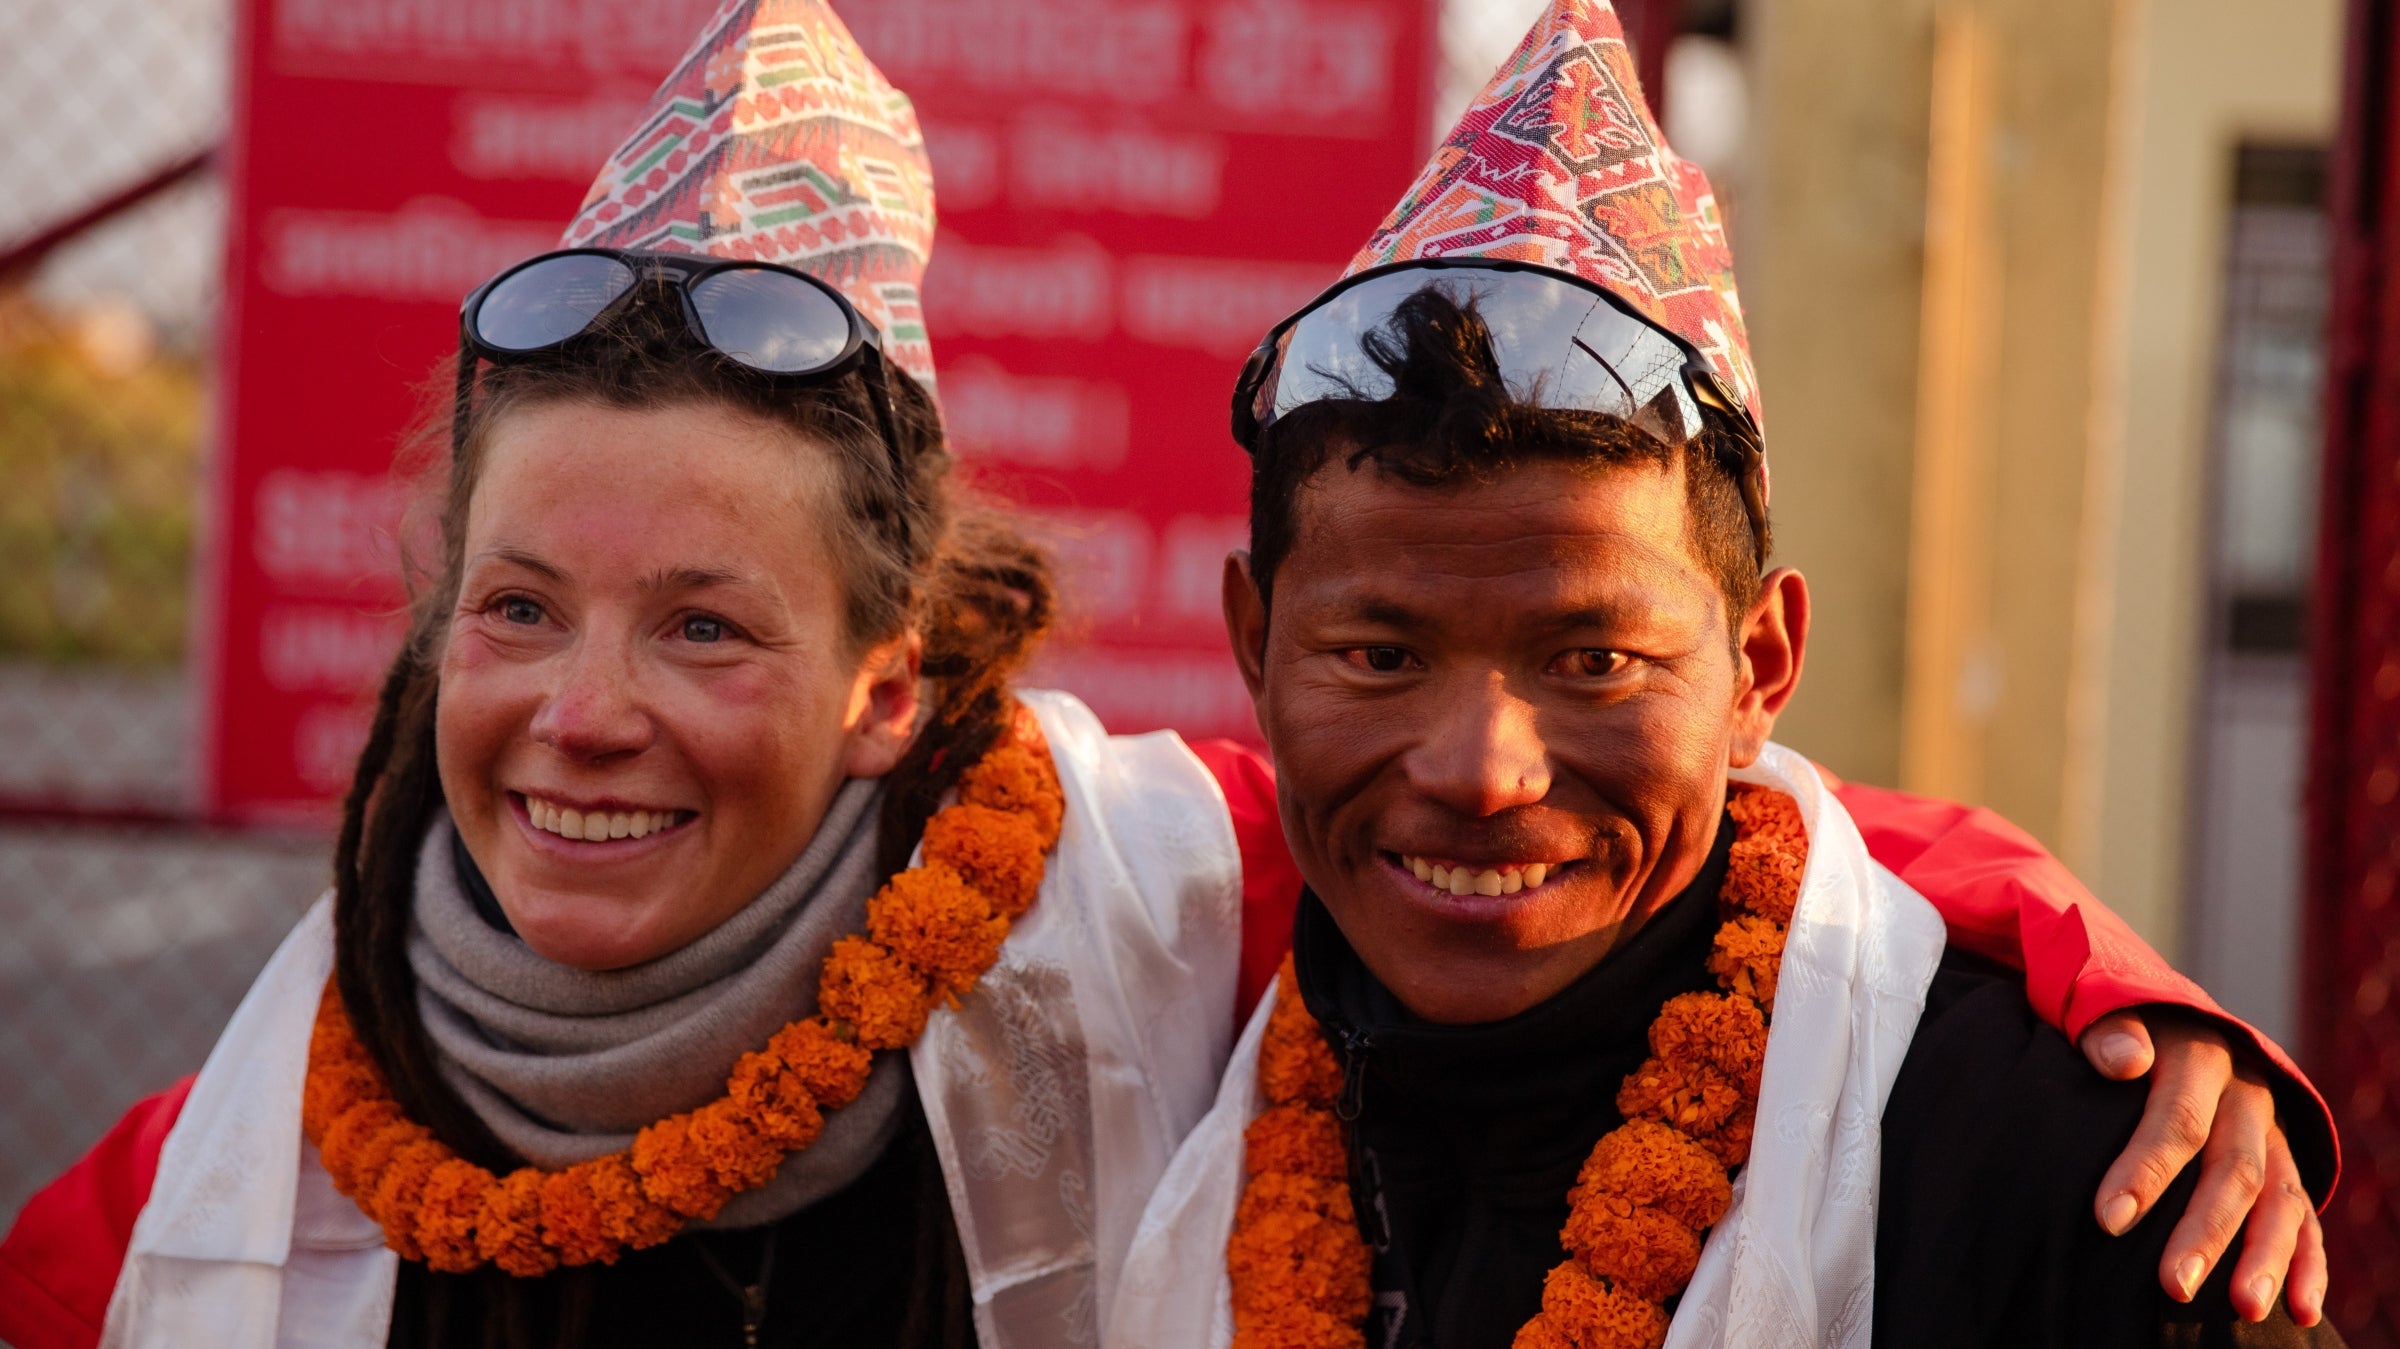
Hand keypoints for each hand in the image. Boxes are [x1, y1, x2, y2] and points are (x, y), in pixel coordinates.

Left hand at [2080, 1006, 2324, 1325]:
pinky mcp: (2284, 1164)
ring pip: (2280, 1198)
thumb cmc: (2112, 1025)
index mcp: (2200, 1056)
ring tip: (2245, 1308)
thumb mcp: (2098, 1006)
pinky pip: (2305, 1218)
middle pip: (2233, 1169)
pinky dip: (2307, 1265)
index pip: (2177, 1117)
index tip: (2108, 1219)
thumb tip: (2125, 1060)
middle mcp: (2246, 1096)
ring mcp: (2271, 1133)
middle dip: (2205, 1231)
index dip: (2146, 1168)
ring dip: (2265, 1257)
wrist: (2170, 1017)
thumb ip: (2104, 1029)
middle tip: (2172, 1285)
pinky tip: (2299, 1311)